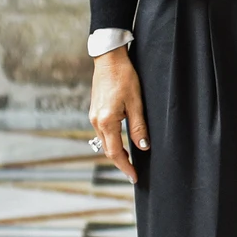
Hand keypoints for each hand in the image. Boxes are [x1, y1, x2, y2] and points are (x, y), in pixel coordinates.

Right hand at [88, 49, 147, 183]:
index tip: (134, 177)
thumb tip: (143, 147)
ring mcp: (93, 116)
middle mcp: (96, 121)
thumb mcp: (136, 101)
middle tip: (133, 173)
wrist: (109, 59)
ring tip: (130, 161)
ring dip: (116, 152)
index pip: (116, 152)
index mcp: (106, 121)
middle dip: (120, 163)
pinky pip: (103, 132)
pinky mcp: (95, 111)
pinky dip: (112, 141)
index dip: (125, 167)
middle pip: (108, 150)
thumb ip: (138, 125)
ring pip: (104, 142)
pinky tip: (122, 142)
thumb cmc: (125, 77)